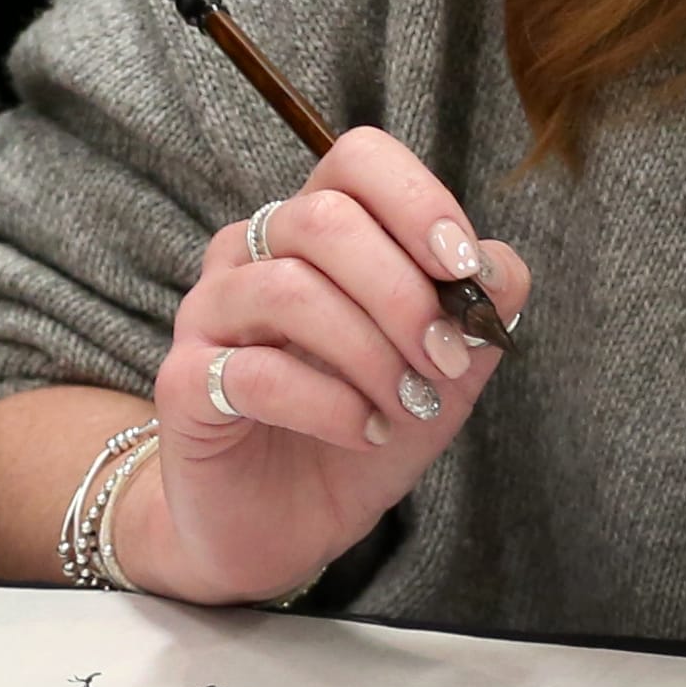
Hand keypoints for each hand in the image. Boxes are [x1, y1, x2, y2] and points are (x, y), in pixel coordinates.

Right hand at [114, 126, 527, 606]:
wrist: (279, 526)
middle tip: (446, 363)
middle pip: (324, 218)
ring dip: (371, 354)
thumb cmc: (356, 430)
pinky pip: (257, 373)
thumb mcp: (442, 376)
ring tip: (407, 405)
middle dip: (405, 295)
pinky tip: (362, 433)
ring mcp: (209, 314)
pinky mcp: (183, 382)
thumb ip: (476, 315)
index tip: (463, 267)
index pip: (356, 160)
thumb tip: (502, 266)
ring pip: (289, 289)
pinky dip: (330, 406)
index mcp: (314, 233)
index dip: (417, 200)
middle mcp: (252, 255)